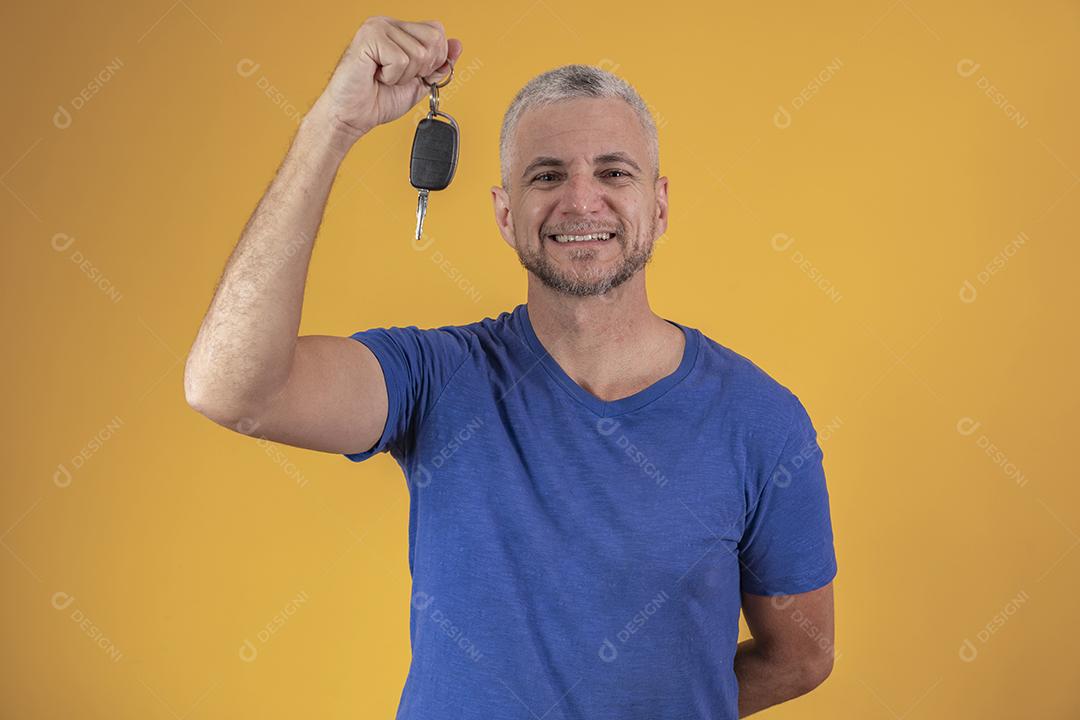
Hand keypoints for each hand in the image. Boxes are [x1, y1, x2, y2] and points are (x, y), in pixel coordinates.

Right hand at [315, 16, 462, 143]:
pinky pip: (401, 60)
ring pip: (419, 53)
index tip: (413, 74)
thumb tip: (457, 45)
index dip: (434, 59)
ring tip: (384, 77)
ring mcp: (377, 27)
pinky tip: (376, 76)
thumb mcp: (419, 82)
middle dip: (422, 68)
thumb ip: (439, 65)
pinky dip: (392, 76)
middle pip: (433, 39)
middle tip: (397, 76)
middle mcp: (388, 23)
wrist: (352, 116)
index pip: (437, 32)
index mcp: (399, 30)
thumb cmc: (378, 99)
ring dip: (404, 76)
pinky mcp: (369, 37)